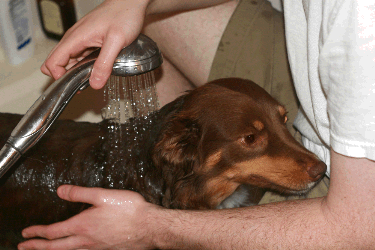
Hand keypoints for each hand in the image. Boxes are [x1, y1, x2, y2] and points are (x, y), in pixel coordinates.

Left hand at [18, 185, 158, 249]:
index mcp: (83, 225)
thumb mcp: (103, 195)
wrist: (150, 227)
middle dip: (36, 247)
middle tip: (23, 246)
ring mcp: (96, 248)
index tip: (26, 232)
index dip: (36, 232)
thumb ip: (79, 193)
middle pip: (55, 247)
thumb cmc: (129, 210)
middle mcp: (86, 241)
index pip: (52, 232)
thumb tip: (60, 190)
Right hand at [41, 0, 149, 88]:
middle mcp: (75, 39)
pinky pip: (79, 57)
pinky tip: (96, 72)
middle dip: (65, 77)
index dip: (58, 76)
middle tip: (82, 86)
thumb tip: (94, 84)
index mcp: (76, 38)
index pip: (52, 61)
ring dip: (75, 72)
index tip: (73, 85)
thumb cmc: (124, 15)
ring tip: (91, 80)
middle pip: (56, 62)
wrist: (131, 3)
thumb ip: (104, 63)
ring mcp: (81, 40)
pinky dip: (83, 67)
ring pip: (69, 61)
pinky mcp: (89, 41)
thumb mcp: (116, 41)